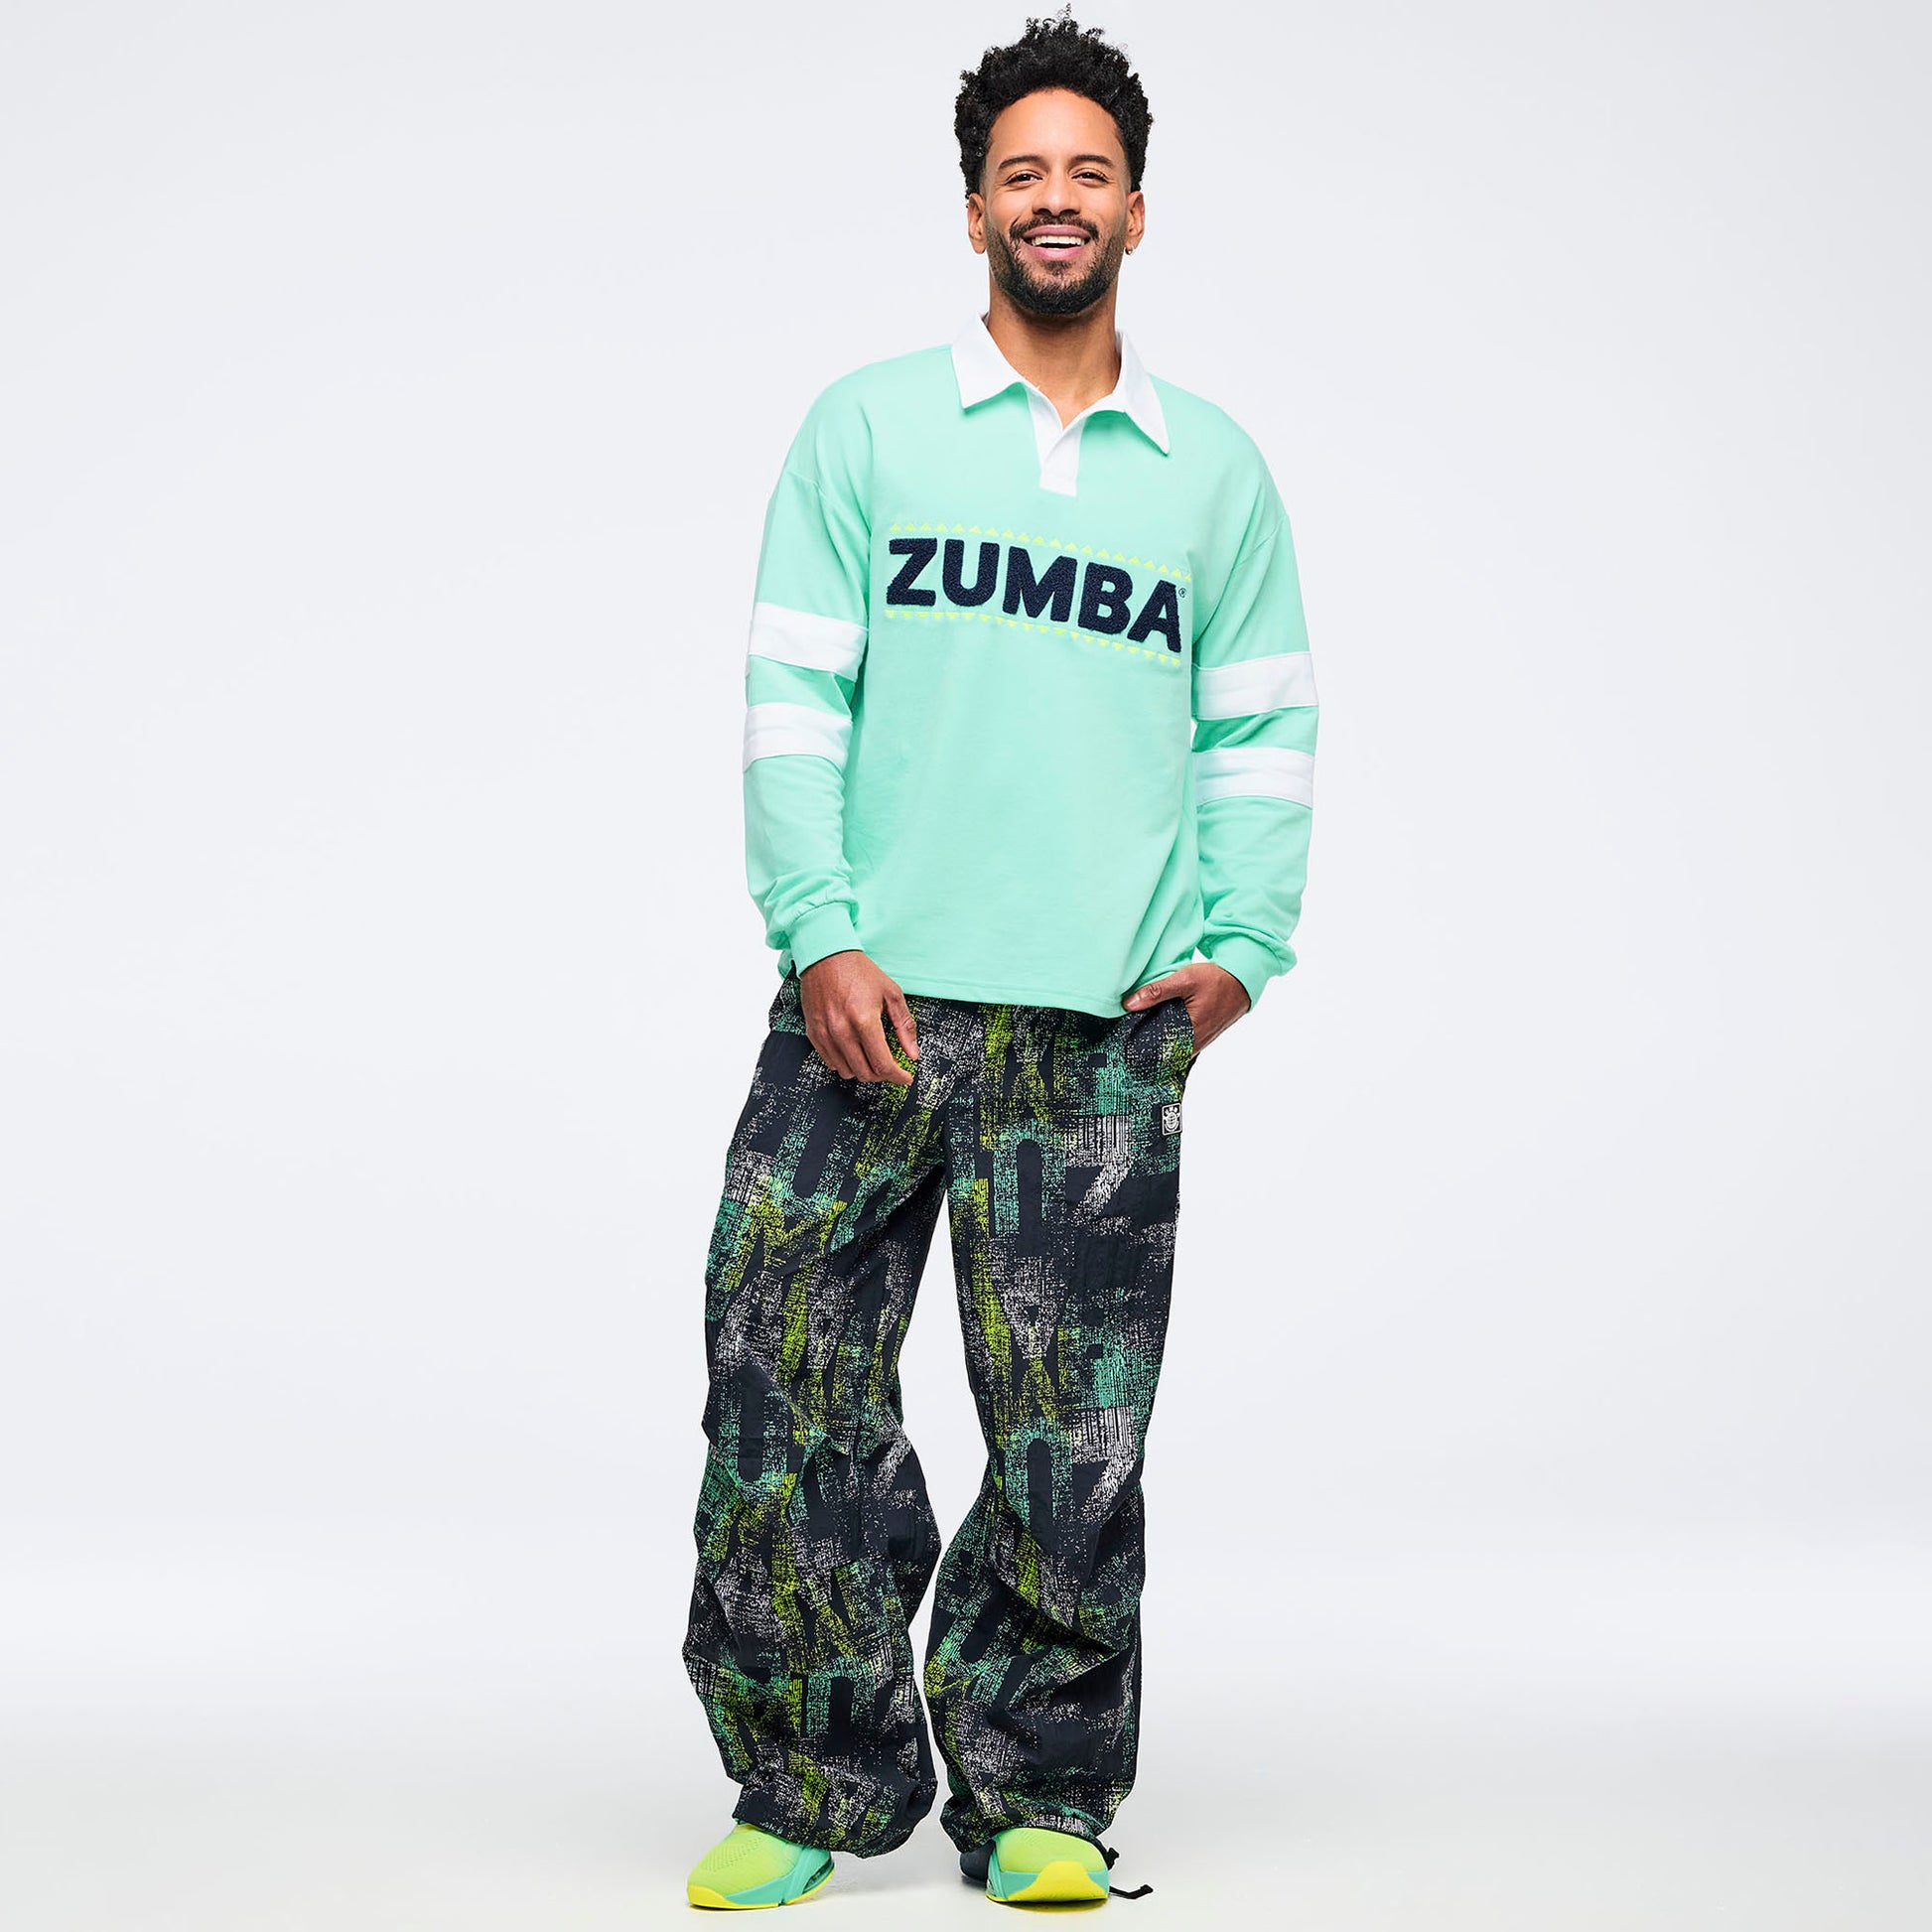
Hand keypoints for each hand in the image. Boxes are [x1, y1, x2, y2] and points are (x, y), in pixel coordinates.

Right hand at [799, 951, 919, 1085]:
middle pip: (865, 1073)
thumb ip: (904, 1026)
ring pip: (847, 1072)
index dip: (898, 1076)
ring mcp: (825, 1034)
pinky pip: (830, 1063)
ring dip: (863, 1070)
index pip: (883, 1064)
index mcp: (864, 1020)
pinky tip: (855, 1051)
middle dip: (883, 1075)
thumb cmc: (859, 972)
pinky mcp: (813, 1033)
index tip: (906, 1077)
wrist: (826, 956)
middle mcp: (842, 1031)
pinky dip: (845, 1063)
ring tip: (872, 1057)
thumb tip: (913, 1053)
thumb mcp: (891, 993)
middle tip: (891, 1066)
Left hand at [1122, 962, 1248, 1054]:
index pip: (1159, 1055)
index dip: (1140, 1053)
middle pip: (1164, 1054)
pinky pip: (1181, 1043)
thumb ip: (1157, 991)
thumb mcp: (1185, 979)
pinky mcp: (1202, 1035)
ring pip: (1172, 1050)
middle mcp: (1195, 1043)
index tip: (1123, 1049)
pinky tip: (1157, 1029)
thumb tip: (1129, 1003)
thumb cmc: (1217, 980)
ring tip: (1136, 1036)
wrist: (1243, 979)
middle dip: (1146, 1049)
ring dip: (1157, 1044)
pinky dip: (1169, 1039)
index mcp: (1190, 1034)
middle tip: (1124, 1043)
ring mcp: (1200, 1041)